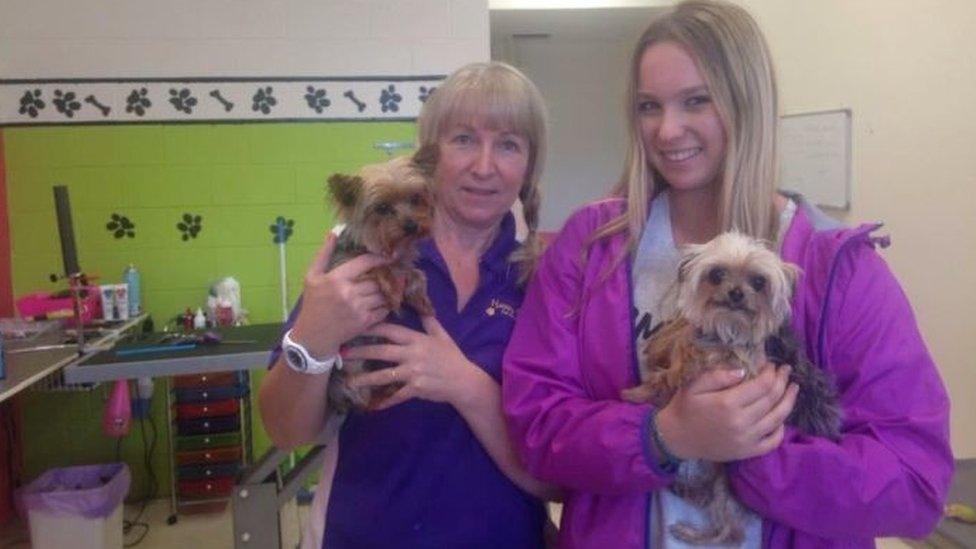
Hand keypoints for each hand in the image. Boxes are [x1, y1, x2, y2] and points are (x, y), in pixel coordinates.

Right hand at [290, 233, 390, 357]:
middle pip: (377, 278)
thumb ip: (323, 254)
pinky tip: (387, 300)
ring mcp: (358, 308)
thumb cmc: (312, 304)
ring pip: (383, 293)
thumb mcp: (311, 277)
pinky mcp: (365, 322)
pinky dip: (388, 304)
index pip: (365, 262)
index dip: (380, 257)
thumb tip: (334, 232)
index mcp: (336, 279)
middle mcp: (348, 293)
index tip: (389, 255)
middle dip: (387, 274)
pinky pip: (384, 309)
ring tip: (395, 284)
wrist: (312, 337)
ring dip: (390, 289)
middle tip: (395, 270)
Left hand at [344, 316, 487, 410]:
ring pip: (385, 375)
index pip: (390, 330)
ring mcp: (414, 372)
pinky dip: (384, 401)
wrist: (464, 381)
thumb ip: (429, 322)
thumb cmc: (452, 357)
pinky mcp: (416, 389)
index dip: (372, 328)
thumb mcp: (442, 336)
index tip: (355, 326)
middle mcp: (413, 354)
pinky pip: (396, 395)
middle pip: (382, 351)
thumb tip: (421, 305)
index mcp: (417, 340)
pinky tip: (372, 406)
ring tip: (349, 381)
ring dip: (366, 378)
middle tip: (342, 352)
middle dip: (361, 351)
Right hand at [655, 362, 797, 461]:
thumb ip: (717, 376)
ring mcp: (747, 439)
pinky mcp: (747, 452)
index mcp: (728, 403)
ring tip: (793, 388)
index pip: (762, 385)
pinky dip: (781, 429)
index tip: (772, 364)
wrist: (676, 438)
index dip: (771, 373)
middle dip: (782, 382)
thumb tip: (744, 370)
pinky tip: (781, 417)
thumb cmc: (684, 408)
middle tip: (786, 370)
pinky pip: (772, 441)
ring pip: (778, 418)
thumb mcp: (693, 385)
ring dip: (789, 401)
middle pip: (772, 399)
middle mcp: (742, 422)